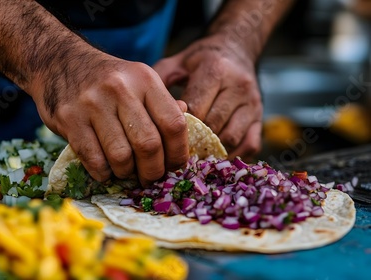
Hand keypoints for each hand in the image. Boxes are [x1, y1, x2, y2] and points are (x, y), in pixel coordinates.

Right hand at [32, 50, 188, 184]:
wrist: (59, 62)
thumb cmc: (106, 79)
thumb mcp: (138, 80)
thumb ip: (161, 104)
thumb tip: (186, 125)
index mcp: (144, 79)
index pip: (174, 123)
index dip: (179, 153)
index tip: (175, 166)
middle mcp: (120, 89)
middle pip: (148, 145)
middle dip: (153, 171)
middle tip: (150, 178)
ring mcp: (92, 103)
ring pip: (121, 156)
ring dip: (126, 173)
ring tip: (125, 171)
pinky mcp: (69, 119)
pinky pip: (93, 160)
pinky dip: (103, 173)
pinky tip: (105, 169)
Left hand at [153, 36, 262, 159]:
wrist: (235, 50)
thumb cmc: (200, 60)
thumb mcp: (177, 62)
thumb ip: (159, 78)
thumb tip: (143, 106)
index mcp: (215, 70)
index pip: (196, 109)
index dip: (179, 127)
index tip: (164, 137)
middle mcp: (238, 87)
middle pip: (213, 126)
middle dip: (193, 142)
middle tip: (174, 152)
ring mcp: (253, 104)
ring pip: (231, 139)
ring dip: (211, 151)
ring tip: (192, 157)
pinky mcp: (260, 118)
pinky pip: (249, 145)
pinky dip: (231, 156)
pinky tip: (213, 157)